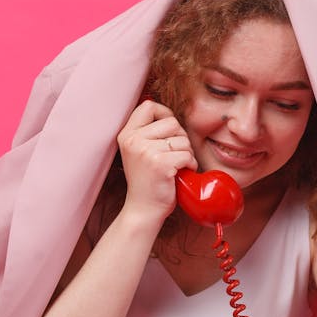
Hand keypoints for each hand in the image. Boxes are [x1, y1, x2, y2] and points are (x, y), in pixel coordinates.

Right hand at [116, 100, 197, 221]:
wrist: (143, 210)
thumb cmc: (147, 181)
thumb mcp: (139, 151)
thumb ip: (147, 132)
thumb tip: (165, 111)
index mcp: (126, 134)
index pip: (149, 106)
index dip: (165, 114)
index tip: (169, 131)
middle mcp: (133, 140)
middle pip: (172, 122)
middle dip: (180, 137)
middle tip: (174, 155)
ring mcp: (145, 151)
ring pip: (182, 139)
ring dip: (187, 153)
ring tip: (177, 166)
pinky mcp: (160, 163)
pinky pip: (187, 155)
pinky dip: (190, 165)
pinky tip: (181, 174)